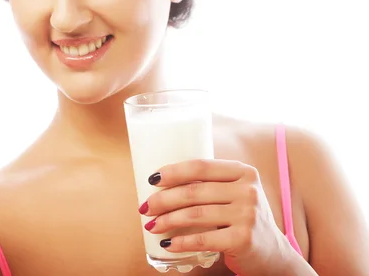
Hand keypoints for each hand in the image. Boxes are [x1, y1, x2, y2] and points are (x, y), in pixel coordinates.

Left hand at [139, 159, 294, 275]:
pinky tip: (168, 244)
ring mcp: (247, 214)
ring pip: (195, 214)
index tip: (152, 179)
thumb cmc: (242, 218)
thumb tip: (162, 182)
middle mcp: (248, 190)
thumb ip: (211, 183)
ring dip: (167, 220)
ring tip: (151, 225)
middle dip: (163, 199)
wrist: (272, 253)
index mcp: (243, 171)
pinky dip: (181, 242)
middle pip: (194, 190)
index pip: (201, 165)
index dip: (173, 171)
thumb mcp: (235, 193)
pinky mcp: (244, 239)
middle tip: (145, 207)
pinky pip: (203, 239)